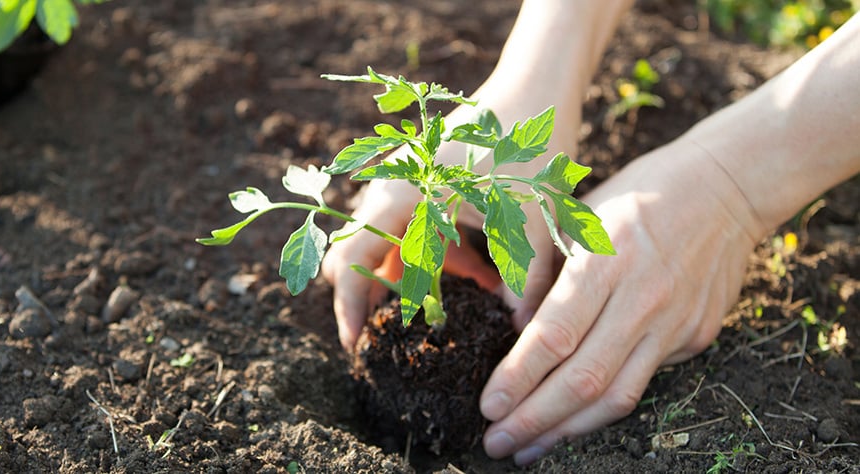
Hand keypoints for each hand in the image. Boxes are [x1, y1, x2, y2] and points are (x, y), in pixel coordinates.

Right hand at [321, 84, 581, 349]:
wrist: (539, 86)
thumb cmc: (527, 147)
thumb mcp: (528, 219)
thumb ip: (523, 280)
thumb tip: (522, 333)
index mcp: (399, 196)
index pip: (351, 262)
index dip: (348, 308)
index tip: (354, 346)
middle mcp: (390, 190)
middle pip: (358, 255)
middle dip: (377, 297)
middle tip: (398, 335)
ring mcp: (404, 185)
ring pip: (390, 246)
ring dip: (417, 278)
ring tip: (462, 299)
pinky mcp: (425, 184)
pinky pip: (416, 231)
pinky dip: (438, 257)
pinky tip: (483, 271)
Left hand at [479, 140, 763, 464]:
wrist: (726, 186)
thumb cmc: (637, 194)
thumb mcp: (578, 214)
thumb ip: (544, 271)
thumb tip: (514, 329)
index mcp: (605, 260)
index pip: (555, 334)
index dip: (518, 377)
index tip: (488, 406)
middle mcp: (642, 298)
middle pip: (583, 378)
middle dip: (534, 419)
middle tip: (496, 443)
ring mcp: (674, 322)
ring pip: (616, 396)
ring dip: (567, 431)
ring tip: (528, 449)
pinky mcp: (695, 337)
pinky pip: (642, 384)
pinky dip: (602, 409)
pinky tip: (571, 422)